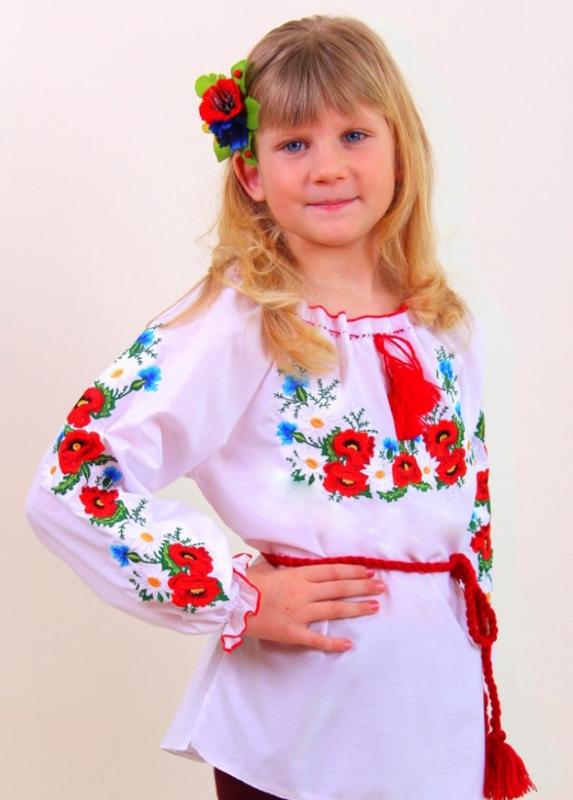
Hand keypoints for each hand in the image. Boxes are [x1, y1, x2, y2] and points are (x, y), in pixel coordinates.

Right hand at [243, 559, 385, 652]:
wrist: (231, 602)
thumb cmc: (245, 582)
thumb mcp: (265, 565)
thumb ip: (282, 563)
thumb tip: (288, 556)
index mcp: (297, 574)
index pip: (332, 571)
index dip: (352, 571)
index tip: (368, 570)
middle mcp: (304, 592)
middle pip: (339, 588)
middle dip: (362, 586)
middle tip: (381, 586)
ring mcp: (300, 613)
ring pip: (334, 609)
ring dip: (356, 608)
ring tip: (374, 606)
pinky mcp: (293, 633)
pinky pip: (317, 639)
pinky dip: (333, 642)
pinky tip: (349, 644)